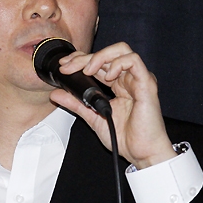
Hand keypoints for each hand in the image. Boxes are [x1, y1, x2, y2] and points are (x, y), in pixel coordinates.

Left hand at [49, 42, 175, 167]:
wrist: (141, 152)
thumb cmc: (125, 138)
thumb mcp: (93, 118)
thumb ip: (75, 104)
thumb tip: (56, 94)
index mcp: (118, 85)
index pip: (99, 63)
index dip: (81, 59)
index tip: (64, 66)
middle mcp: (128, 79)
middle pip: (107, 54)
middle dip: (84, 57)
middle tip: (68, 67)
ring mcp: (138, 79)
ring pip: (122, 50)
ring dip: (100, 56)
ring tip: (88, 70)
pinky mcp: (147, 83)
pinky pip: (134, 61)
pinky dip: (117, 63)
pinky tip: (108, 76)